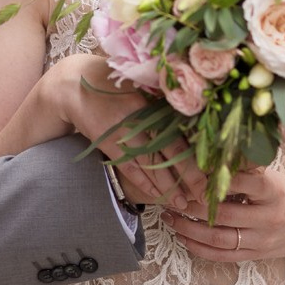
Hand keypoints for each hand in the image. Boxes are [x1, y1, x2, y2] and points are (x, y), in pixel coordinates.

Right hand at [48, 56, 201, 209]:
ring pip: (151, 166)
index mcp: (152, 104)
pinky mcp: (109, 144)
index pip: (179, 136)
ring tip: (184, 203)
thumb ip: (163, 95)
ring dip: (168, 187)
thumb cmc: (111, 80)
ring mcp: (123, 135)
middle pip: (169, 154)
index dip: (195, 158)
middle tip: (204, 196)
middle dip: (188, 178)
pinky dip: (145, 183)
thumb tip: (195, 110)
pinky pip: (130, 169)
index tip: (211, 173)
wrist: (74, 85)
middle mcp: (140, 120)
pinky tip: (158, 195)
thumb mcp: (140, 81)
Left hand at [162, 166, 284, 284]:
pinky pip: (224, 256)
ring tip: (170, 217)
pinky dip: (200, 249)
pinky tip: (183, 237)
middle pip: (223, 214)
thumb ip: (244, 171)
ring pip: (219, 238)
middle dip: (191, 205)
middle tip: (170, 195)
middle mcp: (269, 217)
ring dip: (189, 229)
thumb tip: (206, 157)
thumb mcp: (272, 175)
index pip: (240, 182)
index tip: (189, 171)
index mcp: (274, 191)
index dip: (213, 178)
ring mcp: (263, 240)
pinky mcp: (258, 256)